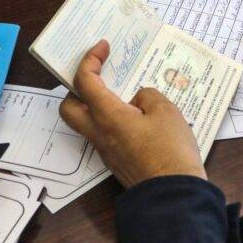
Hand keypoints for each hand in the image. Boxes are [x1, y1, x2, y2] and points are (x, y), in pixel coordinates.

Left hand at [58, 40, 204, 188]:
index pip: (84, 82)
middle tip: (98, 76)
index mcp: (107, 116)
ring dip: (96, 105)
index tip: (103, 47)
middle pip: (68, 108)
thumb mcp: (166, 111)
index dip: (90, 60)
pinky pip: (105, 135)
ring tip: (124, 93)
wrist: (174, 195)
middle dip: (77, 88)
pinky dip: (112, 121)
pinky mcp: (117, 162)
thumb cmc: (170, 151)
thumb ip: (147, 96)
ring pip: (86, 123)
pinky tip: (137, 117)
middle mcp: (99, 134)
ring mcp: (106, 151)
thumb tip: (137, 100)